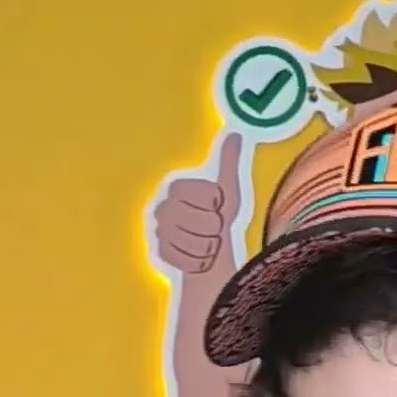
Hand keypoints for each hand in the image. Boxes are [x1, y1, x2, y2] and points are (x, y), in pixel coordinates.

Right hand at [151, 131, 242, 276]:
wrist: (212, 251)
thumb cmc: (219, 218)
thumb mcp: (228, 190)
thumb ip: (229, 163)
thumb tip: (236, 134)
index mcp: (177, 188)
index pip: (194, 192)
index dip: (211, 202)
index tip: (216, 205)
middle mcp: (163, 207)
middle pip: (191, 219)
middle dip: (211, 228)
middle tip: (215, 229)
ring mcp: (159, 231)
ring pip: (188, 241)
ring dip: (206, 247)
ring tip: (209, 244)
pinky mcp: (160, 254)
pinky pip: (181, 258)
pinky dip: (197, 262)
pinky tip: (200, 258)